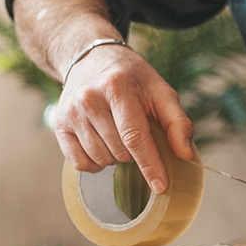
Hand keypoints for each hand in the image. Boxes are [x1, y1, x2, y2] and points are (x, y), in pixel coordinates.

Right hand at [51, 43, 194, 192]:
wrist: (92, 59)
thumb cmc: (132, 79)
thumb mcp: (160, 91)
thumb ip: (177, 122)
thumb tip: (186, 155)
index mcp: (117, 86)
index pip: (134, 136)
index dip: (150, 164)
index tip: (161, 186)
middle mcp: (89, 99)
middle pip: (119, 152)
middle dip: (134, 153)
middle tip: (135, 132)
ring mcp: (71, 112)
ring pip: (101, 159)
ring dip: (116, 157)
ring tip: (117, 134)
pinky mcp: (59, 125)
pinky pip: (80, 164)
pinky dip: (96, 163)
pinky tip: (102, 144)